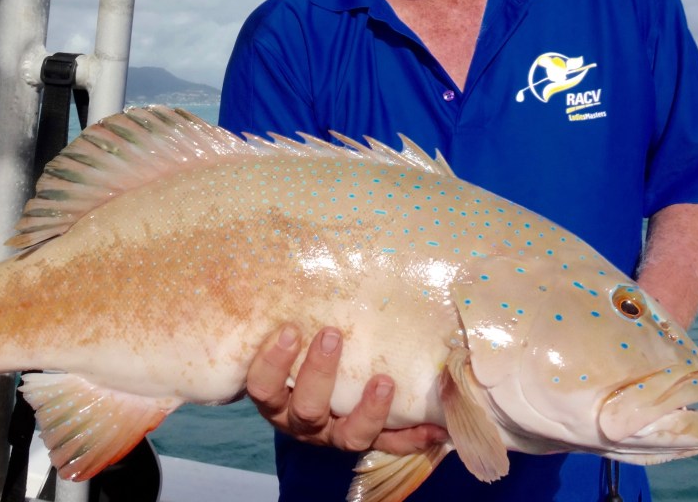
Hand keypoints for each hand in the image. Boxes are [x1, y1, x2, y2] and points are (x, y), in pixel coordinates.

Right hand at [246, 324, 448, 453]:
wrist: (308, 393)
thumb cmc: (296, 350)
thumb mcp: (287, 335)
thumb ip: (290, 309)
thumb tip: (301, 251)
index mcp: (276, 395)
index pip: (263, 385)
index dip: (273, 362)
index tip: (290, 328)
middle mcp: (300, 420)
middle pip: (306, 409)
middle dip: (320, 373)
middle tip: (333, 335)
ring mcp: (333, 435)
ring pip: (347, 436)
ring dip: (368, 411)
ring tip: (385, 381)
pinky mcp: (363, 440)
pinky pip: (387, 445)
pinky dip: (410, 438)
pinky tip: (433, 426)